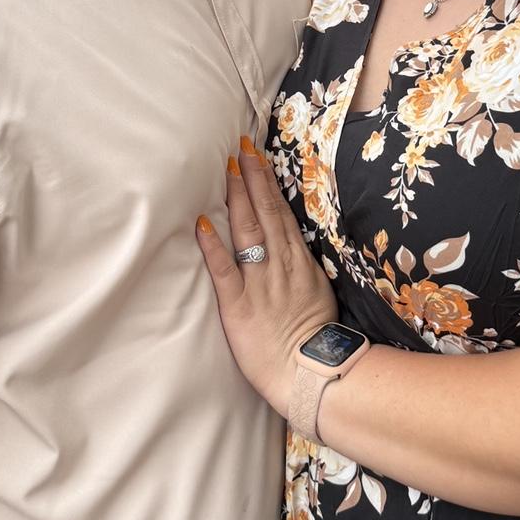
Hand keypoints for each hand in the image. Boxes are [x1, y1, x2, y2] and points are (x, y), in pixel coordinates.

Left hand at [196, 136, 337, 415]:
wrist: (310, 374)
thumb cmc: (315, 341)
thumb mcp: (317, 293)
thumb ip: (302, 268)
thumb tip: (292, 247)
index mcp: (299, 262)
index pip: (281, 213)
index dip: (266, 183)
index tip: (256, 156)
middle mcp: (280, 265)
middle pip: (265, 213)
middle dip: (252, 177)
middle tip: (240, 146)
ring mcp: (259, 283)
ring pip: (248, 231)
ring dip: (236, 198)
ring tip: (226, 168)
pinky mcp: (238, 305)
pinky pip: (224, 270)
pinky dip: (213, 245)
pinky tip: (201, 223)